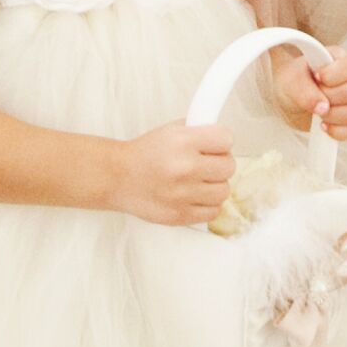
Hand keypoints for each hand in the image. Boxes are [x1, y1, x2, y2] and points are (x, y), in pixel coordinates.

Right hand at [107, 121, 237, 225]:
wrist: (117, 178)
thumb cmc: (145, 153)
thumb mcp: (171, 130)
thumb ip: (199, 131)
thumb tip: (224, 137)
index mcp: (183, 142)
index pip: (226, 139)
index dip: (222, 142)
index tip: (215, 145)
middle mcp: (184, 168)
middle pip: (229, 167)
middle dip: (220, 163)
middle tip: (207, 164)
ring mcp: (183, 195)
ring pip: (224, 191)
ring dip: (215, 185)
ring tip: (200, 181)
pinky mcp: (180, 216)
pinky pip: (213, 211)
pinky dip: (208, 204)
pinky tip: (196, 196)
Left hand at [269, 43, 346, 141]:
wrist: (291, 97)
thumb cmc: (295, 81)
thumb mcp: (292, 81)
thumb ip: (305, 91)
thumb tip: (322, 107)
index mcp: (341, 61)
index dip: (330, 76)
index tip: (316, 77)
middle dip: (326, 98)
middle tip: (314, 95)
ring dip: (329, 116)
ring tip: (316, 110)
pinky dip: (334, 131)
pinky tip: (322, 125)